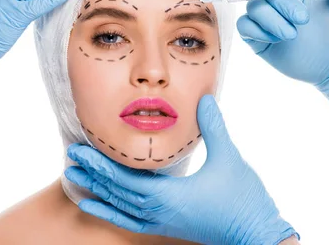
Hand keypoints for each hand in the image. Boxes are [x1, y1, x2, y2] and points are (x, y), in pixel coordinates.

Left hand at [65, 95, 296, 244]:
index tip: (80, 149)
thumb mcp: (229, 158)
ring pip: (119, 206)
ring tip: (73, 175)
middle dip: (92, 171)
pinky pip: (128, 222)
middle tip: (72, 155)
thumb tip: (205, 98)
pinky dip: (108, 213)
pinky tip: (92, 206)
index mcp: (168, 195)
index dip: (100, 163)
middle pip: (116, 190)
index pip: (124, 178)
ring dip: (95, 189)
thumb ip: (214, 127)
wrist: (257, 237)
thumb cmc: (244, 200)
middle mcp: (158, 211)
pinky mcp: (165, 227)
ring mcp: (161, 221)